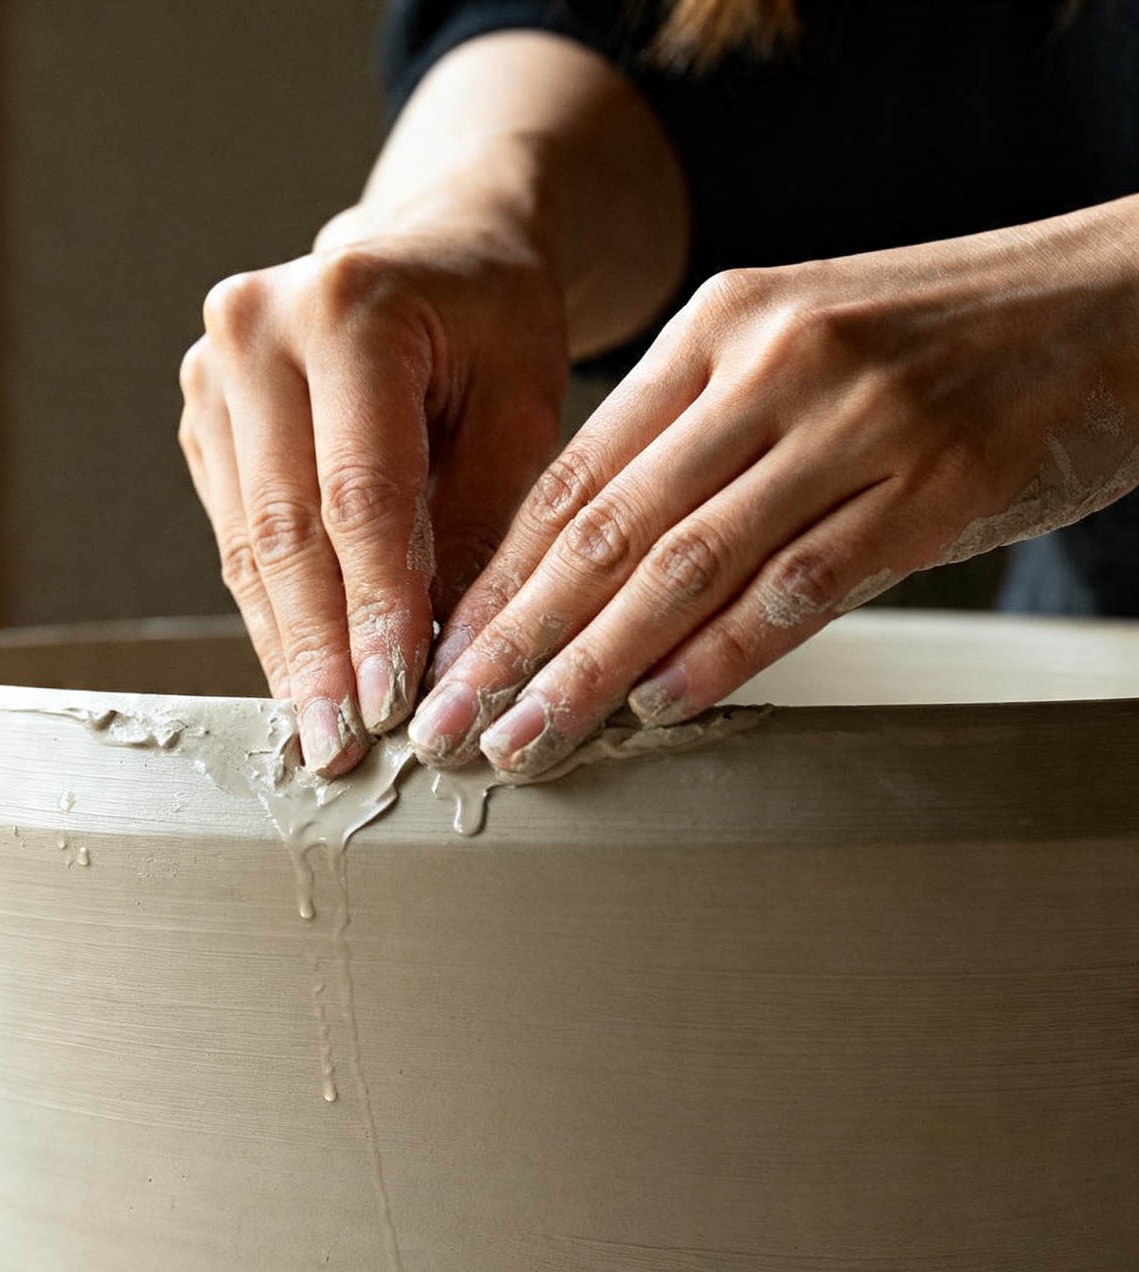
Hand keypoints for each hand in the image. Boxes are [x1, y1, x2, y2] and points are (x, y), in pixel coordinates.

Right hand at [176, 29, 688, 774]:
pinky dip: (274, 616)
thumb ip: (485, 522)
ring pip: (247, 547)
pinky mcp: (203, 421)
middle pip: (285, 528)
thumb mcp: (523, 404)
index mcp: (348, 305)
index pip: (361, 493)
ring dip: (287, 649)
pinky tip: (303, 679)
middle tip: (342, 745)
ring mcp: (213, 373)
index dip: (375, 609)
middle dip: (319, 651)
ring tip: (321, 733)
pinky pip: (235, 542)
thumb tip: (448, 660)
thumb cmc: (493, 325)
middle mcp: (256, 329)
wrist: (433, 251)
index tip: (394, 702)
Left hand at [408, 198, 1138, 776]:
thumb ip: (693, 447)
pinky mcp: (932, 486)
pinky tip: (661, 707)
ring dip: (592, 668)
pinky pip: (800, 586)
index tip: (440, 656)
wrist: (1116, 297)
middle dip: (514, 641)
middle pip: (607, 530)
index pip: (573, 476)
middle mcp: (771, 367)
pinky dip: (722, 655)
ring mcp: (853, 425)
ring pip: (686, 566)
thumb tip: (588, 576)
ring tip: (529, 735)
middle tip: (451, 720)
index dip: (495, 579)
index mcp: (717, 329)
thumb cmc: (942, 341)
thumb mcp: (793, 353)